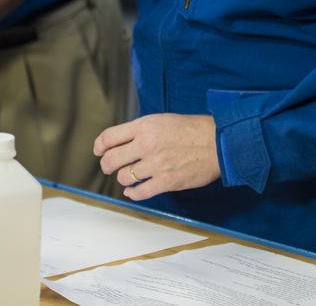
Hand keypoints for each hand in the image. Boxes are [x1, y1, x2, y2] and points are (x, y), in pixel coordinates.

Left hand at [93, 114, 220, 201]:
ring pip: (124, 177)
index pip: (109, 137)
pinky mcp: (166, 181)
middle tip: (109, 167)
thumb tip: (122, 141)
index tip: (99, 151)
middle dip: (106, 165)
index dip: (100, 146)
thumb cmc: (191, 130)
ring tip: (130, 176)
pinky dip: (133, 194)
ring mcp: (156, 164)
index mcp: (144, 126)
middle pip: (111, 160)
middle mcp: (146, 144)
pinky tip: (133, 191)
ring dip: (124, 179)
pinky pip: (140, 192)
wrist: (216, 142)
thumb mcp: (161, 120)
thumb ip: (141, 130)